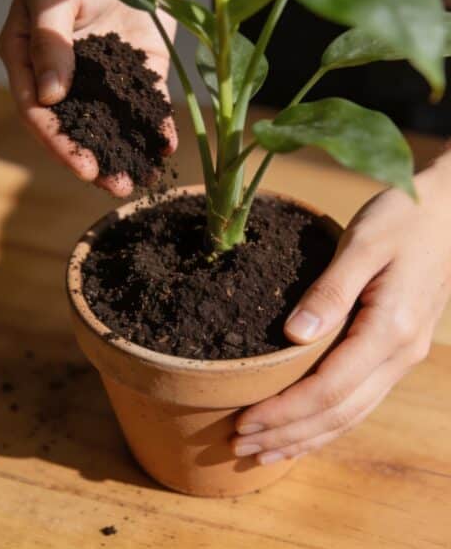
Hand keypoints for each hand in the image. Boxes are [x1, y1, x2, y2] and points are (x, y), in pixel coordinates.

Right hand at [0, 0, 178, 195]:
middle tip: (118, 185)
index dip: (59, 143)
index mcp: (27, 60)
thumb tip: (49, 98)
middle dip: (95, 160)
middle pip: (73, 127)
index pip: (37, 113)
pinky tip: (167, 146)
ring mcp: (100, 75)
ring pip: (108, 122)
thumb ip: (49, 42)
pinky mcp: (136, 68)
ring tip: (142, 180)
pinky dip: (157, 124)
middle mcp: (61, 76)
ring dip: (124, 152)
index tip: (83, 167)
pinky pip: (145, 101)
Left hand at [232, 159, 450, 464]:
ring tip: (261, 452)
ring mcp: (402, 358)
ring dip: (305, 438)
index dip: (284, 412)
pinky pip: (359, 402)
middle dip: (286, 434)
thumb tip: (293, 336)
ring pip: (351, 416)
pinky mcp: (396, 353)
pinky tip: (300, 434)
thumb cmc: (401, 220)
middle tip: (237, 446)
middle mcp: (400, 355)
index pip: (329, 389)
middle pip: (338, 413)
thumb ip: (329, 291)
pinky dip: (327, 425)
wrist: (448, 213)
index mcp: (390, 331)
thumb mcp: (361, 244)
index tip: (244, 422)